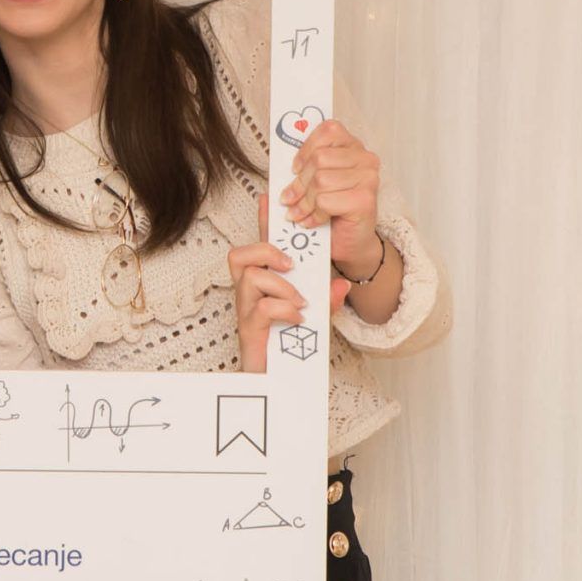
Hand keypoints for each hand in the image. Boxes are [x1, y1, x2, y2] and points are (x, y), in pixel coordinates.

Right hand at [229, 197, 348, 372]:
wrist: (280, 382)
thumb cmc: (291, 346)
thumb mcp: (317, 317)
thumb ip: (328, 299)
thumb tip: (341, 284)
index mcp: (264, 283)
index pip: (261, 245)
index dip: (262, 221)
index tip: (266, 198)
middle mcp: (249, 292)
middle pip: (241, 254)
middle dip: (267, 250)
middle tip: (291, 265)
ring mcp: (246, 309)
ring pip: (252, 276)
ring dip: (281, 285)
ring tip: (300, 301)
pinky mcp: (248, 328)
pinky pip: (263, 306)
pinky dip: (285, 309)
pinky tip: (298, 318)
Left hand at [282, 120, 384, 273]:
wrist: (348, 243)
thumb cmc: (330, 211)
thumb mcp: (309, 184)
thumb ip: (296, 170)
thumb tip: (273, 165)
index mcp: (352, 146)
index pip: (327, 130)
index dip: (305, 150)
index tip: (294, 169)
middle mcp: (365, 158)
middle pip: (319, 158)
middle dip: (299, 183)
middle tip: (289, 199)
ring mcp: (368, 178)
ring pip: (320, 180)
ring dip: (304, 202)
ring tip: (301, 213)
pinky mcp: (365, 200)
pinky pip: (326, 201)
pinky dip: (314, 215)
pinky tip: (313, 222)